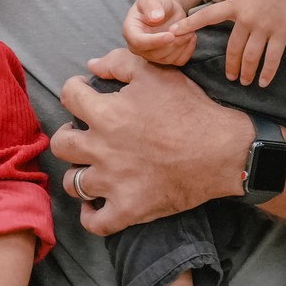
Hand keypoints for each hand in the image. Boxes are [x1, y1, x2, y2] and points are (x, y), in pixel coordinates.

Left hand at [52, 50, 251, 235]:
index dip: (74, 89)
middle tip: (83, 134)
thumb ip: (119, 62)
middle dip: (68, 135)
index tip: (83, 93)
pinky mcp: (129, 209)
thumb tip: (91, 65)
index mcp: (106, 113)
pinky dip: (91, 216)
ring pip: (73, 183)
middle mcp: (102, 149)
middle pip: (62, 144)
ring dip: (78, 174)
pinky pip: (95, 222)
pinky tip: (95, 206)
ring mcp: (113, 183)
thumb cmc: (191, 110)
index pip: (68, 96)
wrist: (224, 151)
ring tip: (90, 168)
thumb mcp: (157, 73)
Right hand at [123, 0, 194, 65]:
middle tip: (186, 30)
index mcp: (131, 32)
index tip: (170, 35)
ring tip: (190, 30)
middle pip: (155, 54)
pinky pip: (178, 60)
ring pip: (168, 59)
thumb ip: (152, 6)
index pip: (139, 43)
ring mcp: (152, 55)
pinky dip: (188, 50)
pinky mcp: (166, 58)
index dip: (155, 41)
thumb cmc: (156, 2)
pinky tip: (191, 36)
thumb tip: (155, 17)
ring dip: (182, 45)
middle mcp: (139, 47)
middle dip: (173, 43)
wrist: (166, 9)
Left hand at [175, 0, 285, 86]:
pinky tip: (264, 82)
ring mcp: (263, 27)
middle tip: (229, 77)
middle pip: (232, 48)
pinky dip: (267, 72)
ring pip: (250, 56)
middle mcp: (246, 18)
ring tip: (244, 81)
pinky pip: (272, 57)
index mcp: (234, 5)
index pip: (207, 16)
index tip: (172, 34)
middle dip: (230, 65)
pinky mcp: (281, 33)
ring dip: (246, 72)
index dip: (189, 25)